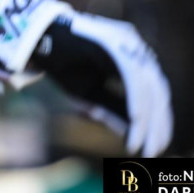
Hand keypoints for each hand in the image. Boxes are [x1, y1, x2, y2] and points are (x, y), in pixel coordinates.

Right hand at [30, 13, 171, 156]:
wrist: (35, 38)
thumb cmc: (62, 64)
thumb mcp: (90, 93)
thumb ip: (112, 110)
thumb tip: (135, 138)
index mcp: (131, 57)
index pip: (155, 94)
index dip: (158, 122)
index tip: (153, 148)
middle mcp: (134, 47)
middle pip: (157, 91)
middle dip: (157, 124)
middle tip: (152, 153)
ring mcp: (126, 41)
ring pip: (148, 85)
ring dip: (147, 119)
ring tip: (141, 145)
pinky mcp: (115, 40)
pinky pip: (132, 75)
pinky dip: (136, 100)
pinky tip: (136, 122)